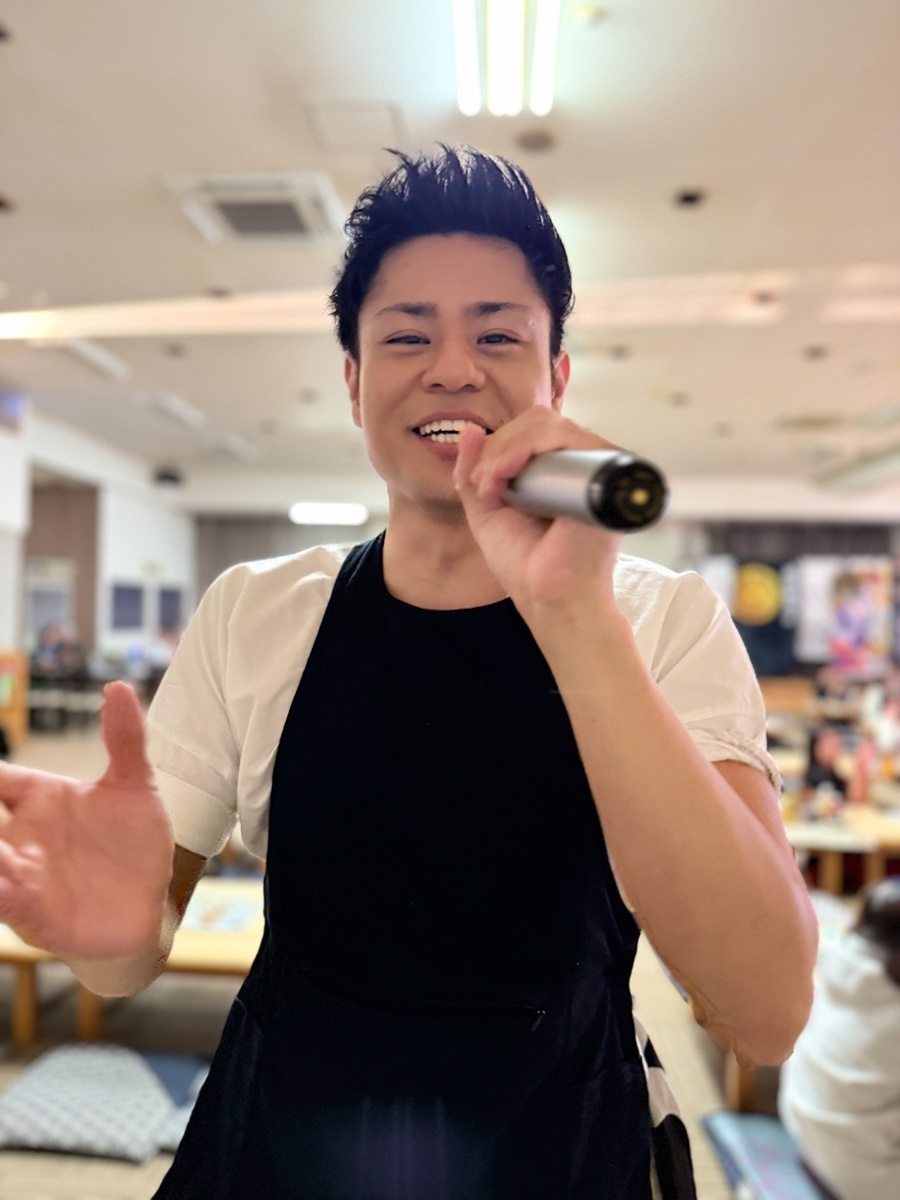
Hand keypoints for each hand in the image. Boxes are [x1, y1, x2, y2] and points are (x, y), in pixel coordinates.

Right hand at [0, 682, 173, 958]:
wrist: (148, 907)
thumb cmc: (133, 844)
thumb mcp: (136, 787)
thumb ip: (125, 739)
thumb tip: (118, 687)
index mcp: (37, 799)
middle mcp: (19, 835)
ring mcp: (21, 873)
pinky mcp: (32, 911)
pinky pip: (2, 898)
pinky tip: (4, 882)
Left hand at [453, 407, 622, 616]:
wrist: (548, 597)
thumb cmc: (524, 564)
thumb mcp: (487, 511)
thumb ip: (475, 471)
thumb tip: (470, 429)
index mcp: (558, 471)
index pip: (529, 430)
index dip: (497, 446)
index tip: (478, 485)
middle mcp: (580, 464)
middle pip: (537, 421)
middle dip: (498, 447)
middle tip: (483, 487)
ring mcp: (594, 466)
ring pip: (547, 424)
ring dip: (506, 450)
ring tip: (493, 488)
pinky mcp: (604, 472)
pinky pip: (567, 436)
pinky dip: (526, 448)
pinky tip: (508, 478)